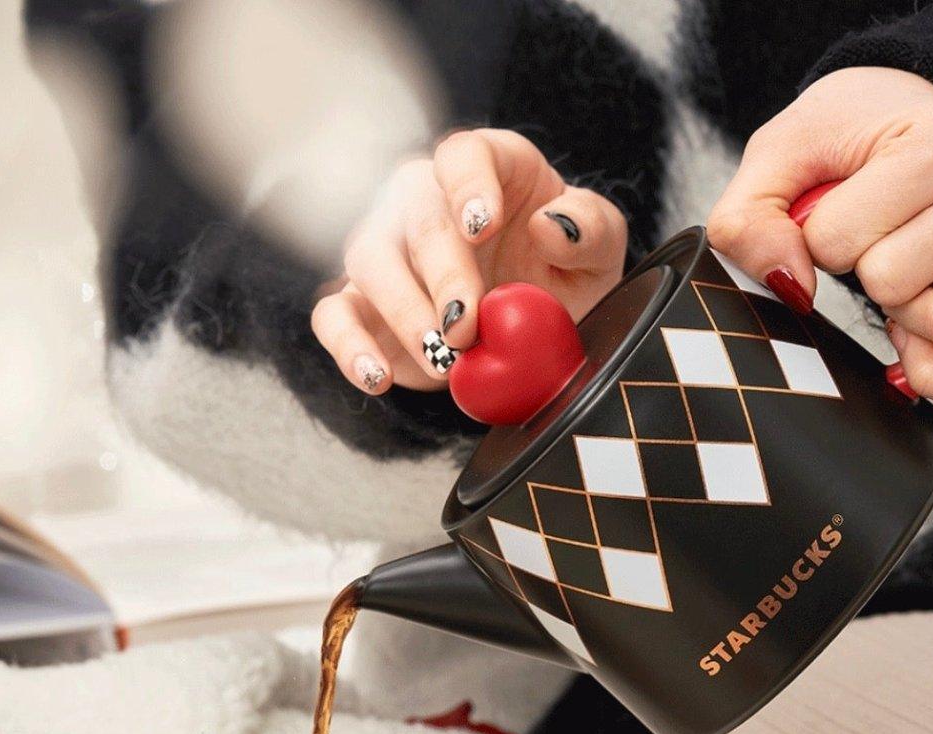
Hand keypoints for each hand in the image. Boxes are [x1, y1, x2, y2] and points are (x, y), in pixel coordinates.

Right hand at [312, 129, 626, 393]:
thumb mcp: (599, 253)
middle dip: (442, 274)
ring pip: (368, 257)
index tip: (485, 225)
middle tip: (466, 326)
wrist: (534, 336)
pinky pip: (334, 316)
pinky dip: (348, 346)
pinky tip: (378, 378)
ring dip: (402, 311)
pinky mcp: (362, 306)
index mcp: (487, 170)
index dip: (469, 185)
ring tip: (441, 359)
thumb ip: (590, 229)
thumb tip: (549, 223)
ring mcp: (387, 251)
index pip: (464, 155)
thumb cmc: (563, 278)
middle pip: (416, 215)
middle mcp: (425, 200)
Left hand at [708, 67, 932, 410]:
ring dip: (904, 309)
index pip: (835, 240)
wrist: (920, 115)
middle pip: (889, 284)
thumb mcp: (785, 152)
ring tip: (912, 266)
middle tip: (883, 234)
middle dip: (861, 270)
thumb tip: (785, 286)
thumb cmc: (857, 137)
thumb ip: (749, 217)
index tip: (843, 206)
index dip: (817, 237)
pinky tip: (920, 333)